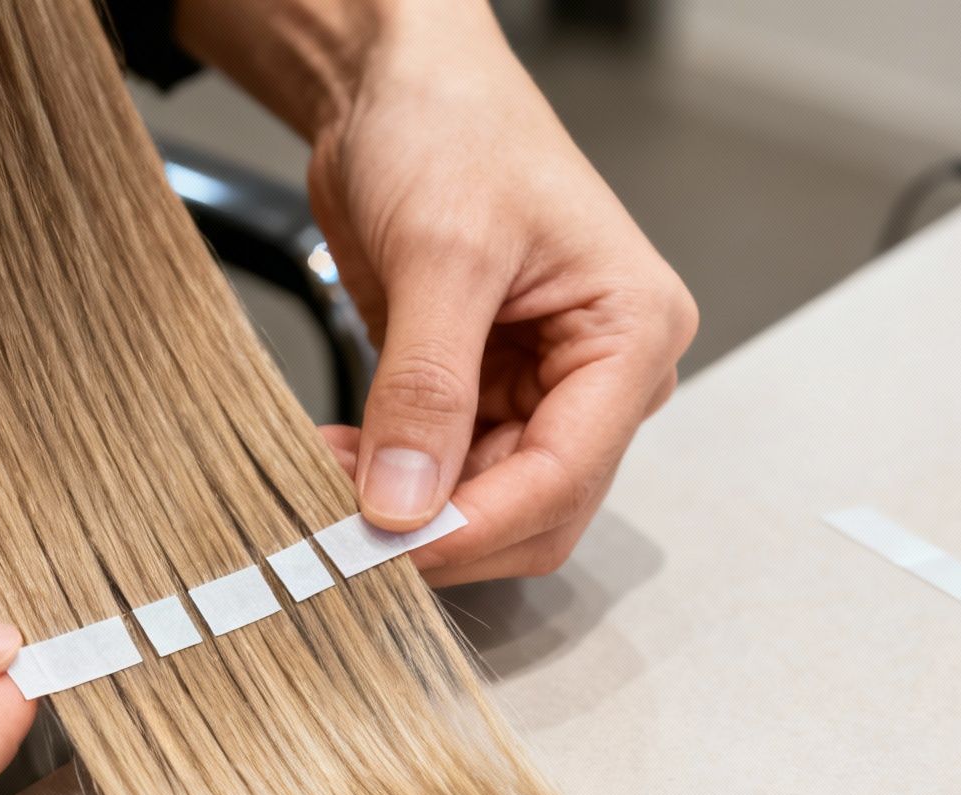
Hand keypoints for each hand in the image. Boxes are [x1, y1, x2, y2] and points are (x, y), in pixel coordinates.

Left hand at [179, 0, 692, 584]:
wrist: (396, 82)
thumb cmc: (452, 126)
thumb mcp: (441, 255)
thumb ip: (426, 388)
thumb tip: (405, 503)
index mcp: (632, 333)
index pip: (566, 474)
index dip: (476, 525)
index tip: (391, 547)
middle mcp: (599, 373)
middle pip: (535, 510)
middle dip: (442, 528)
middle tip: (347, 531)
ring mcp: (538, 386)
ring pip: (483, 503)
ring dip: (406, 509)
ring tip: (328, 483)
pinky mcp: (478, 389)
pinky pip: (441, 470)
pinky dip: (388, 480)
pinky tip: (338, 459)